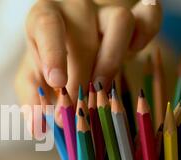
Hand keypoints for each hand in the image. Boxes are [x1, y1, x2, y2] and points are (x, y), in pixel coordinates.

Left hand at [15, 0, 161, 126]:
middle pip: (84, 34)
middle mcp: (76, 9)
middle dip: (81, 76)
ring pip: (119, 21)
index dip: (53, 54)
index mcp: (44, 18)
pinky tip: (134, 54)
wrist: (70, 46)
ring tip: (101, 88)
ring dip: (112, 60)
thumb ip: (31, 100)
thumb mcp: (32, 80)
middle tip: (77, 107)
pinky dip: (146, 35)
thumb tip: (38, 126)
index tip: (57, 83)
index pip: (47, 26)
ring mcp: (105, 11)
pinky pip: (149, 17)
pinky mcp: (134, 17)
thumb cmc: (47, 63)